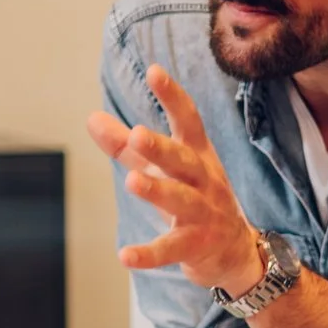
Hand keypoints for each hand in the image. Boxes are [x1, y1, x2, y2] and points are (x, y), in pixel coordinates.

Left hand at [87, 65, 263, 295]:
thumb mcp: (163, 170)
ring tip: (132, 181)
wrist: (236, 252)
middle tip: (136, 133)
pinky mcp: (197, 246)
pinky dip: (150, 254)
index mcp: (196, 156)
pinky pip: (172, 248)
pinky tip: (125, 256)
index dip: (172, 97)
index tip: (154, 72)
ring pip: (181, 200)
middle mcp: (204, 181)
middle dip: (162, 148)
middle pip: (183, 160)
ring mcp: (203, 214)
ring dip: (158, 190)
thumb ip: (126, 147)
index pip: (187, 121)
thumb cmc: (195, 200)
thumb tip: (91, 118)